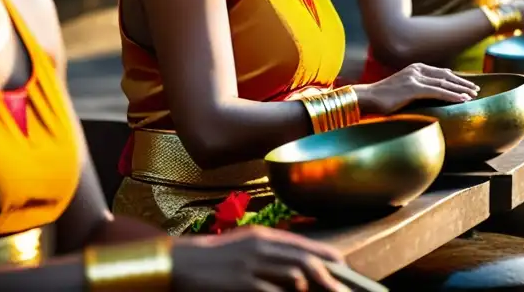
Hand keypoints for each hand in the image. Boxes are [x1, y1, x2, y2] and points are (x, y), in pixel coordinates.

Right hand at [173, 227, 350, 290]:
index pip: (303, 245)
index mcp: (263, 236)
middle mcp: (261, 247)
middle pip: (305, 261)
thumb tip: (298, 267)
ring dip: (308, 291)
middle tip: (343, 291)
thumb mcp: (245, 247)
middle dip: (328, 277)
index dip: (327, 256)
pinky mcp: (242, 284)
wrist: (179, 263)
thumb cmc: (213, 258)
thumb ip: (271, 252)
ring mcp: (252, 265)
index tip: (343, 267)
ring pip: (294, 277)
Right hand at [354, 63, 479, 115]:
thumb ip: (417, 88)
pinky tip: (462, 100)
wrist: (367, 98)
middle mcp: (416, 69)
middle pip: (446, 75)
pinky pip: (438, 92)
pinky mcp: (413, 88)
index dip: (457, 78)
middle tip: (476, 89)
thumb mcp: (403, 89)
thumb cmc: (383, 98)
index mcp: (415, 68)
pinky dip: (452, 95)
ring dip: (461, 89)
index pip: (441, 72)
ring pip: (444, 83)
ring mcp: (415, 78)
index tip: (468, 85)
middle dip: (463, 82)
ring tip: (473, 95)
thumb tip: (432, 97)